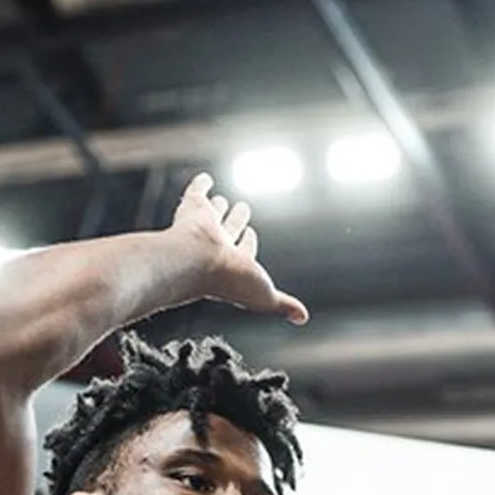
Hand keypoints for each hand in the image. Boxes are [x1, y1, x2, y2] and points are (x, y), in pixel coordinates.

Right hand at [167, 173, 308, 325]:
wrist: (196, 263)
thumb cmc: (228, 281)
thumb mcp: (265, 296)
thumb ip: (283, 304)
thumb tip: (302, 317)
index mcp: (233, 265)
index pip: (244, 251)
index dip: (248, 244)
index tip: (251, 234)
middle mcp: (217, 247)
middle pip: (229, 231)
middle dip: (235, 222)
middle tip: (242, 210)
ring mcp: (203, 229)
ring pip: (214, 215)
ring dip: (219, 208)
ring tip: (225, 200)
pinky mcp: (192, 210)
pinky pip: (197, 193)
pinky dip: (201, 184)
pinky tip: (206, 177)